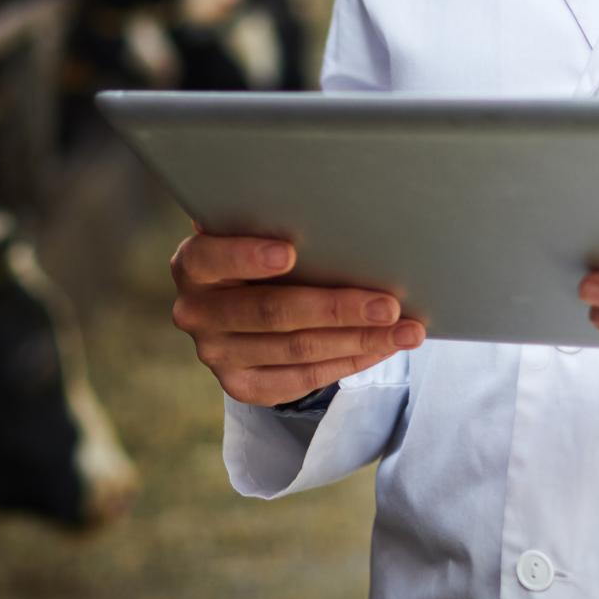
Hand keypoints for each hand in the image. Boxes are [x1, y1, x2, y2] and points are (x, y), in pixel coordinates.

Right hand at [171, 228, 425, 407]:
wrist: (238, 305)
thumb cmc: (260, 252)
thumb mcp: (254, 232)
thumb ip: (273, 223)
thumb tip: (335, 212)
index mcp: (192, 265)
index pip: (212, 258)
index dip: (247, 256)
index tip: (290, 251)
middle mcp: (196, 313)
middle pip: (272, 312)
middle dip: (337, 309)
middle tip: (388, 305)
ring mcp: (216, 355)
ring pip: (297, 350)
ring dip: (359, 340)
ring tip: (406, 330)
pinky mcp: (241, 386)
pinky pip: (303, 378)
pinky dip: (349, 362)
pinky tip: (383, 348)